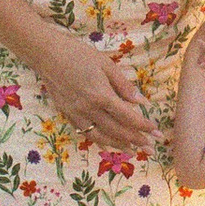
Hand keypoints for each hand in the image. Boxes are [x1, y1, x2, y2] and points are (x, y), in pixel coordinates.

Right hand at [39, 33, 156, 147]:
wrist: (49, 57)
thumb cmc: (80, 55)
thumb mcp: (107, 64)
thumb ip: (124, 85)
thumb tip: (141, 102)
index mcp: (101, 95)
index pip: (127, 117)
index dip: (143, 126)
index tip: (156, 131)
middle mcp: (89, 110)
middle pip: (116, 131)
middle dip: (136, 140)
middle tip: (151, 148)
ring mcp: (77, 115)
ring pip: (101, 137)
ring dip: (118, 145)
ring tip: (133, 150)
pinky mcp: (68, 116)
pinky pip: (86, 133)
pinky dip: (100, 140)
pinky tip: (109, 142)